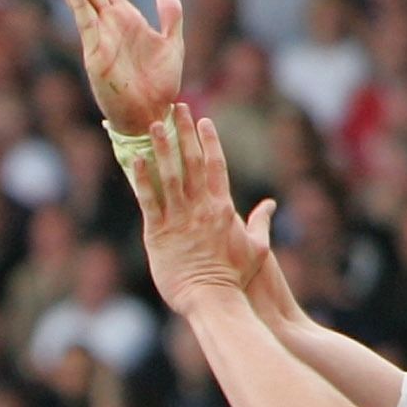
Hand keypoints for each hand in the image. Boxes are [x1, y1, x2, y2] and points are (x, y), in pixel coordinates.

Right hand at [45, 0, 182, 136]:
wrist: (153, 113)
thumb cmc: (161, 85)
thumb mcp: (173, 43)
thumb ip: (170, 15)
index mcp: (126, 19)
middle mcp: (110, 24)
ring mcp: (100, 38)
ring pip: (83, 0)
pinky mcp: (96, 54)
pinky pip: (87, 24)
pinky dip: (78, 5)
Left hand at [121, 106, 266, 313]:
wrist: (214, 300)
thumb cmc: (235, 279)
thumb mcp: (256, 248)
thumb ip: (260, 223)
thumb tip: (269, 205)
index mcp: (223, 208)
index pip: (216, 166)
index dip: (209, 141)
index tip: (203, 120)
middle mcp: (201, 208)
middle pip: (192, 162)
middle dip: (184, 132)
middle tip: (176, 107)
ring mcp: (179, 219)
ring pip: (169, 175)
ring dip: (162, 147)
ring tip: (154, 124)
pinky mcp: (158, 234)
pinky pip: (149, 201)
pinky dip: (143, 179)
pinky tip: (136, 159)